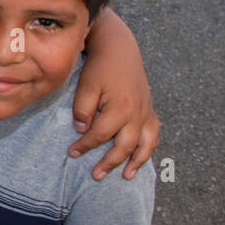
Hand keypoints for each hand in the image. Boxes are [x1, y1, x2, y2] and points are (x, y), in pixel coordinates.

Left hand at [70, 10, 159, 179]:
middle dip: (110, 162)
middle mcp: (137, 113)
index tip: (72, 153)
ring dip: (136, 162)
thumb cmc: (99, 67)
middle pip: (124, 146)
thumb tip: (82, 131)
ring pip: (145, 144)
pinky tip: (140, 157)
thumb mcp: (85, 85)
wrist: (118, 48)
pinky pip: (153, 133)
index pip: (100, 135)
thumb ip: (82, 109)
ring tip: (126, 177)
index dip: (85, 146)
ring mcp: (146, 112)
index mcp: (120, 108)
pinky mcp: (149, 108)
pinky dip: (148, 147)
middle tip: (96, 176)